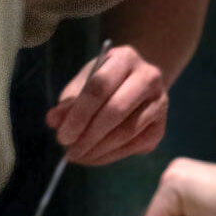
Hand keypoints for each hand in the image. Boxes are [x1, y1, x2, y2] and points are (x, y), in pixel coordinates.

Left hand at [45, 45, 167, 164]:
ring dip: (99, 149)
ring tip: (79, 156)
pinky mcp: (161, 127)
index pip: (100, 87)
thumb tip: (54, 122)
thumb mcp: (82, 85)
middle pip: (117, 109)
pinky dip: (111, 156)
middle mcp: (149, 77)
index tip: (62, 136)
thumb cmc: (104, 84)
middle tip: (70, 151)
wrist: (135, 86)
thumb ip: (68, 103)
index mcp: (125, 58)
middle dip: (89, 135)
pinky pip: (135, 145)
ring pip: (128, 131)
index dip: (79, 114)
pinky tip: (95, 157)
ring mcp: (160, 102)